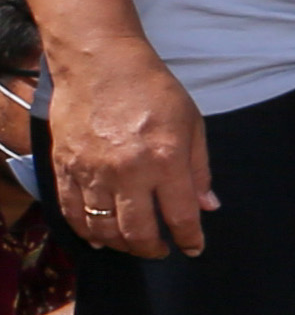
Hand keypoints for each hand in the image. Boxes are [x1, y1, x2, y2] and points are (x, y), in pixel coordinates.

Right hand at [52, 47, 212, 257]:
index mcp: (166, 161)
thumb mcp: (193, 125)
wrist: (100, 63)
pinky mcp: (65, 167)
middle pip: (138, 232)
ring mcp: (92, 171)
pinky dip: (85, 230)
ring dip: (120, 245)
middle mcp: (128, 172)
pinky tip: (98, 238)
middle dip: (153, 250)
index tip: (194, 249)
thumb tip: (209, 206)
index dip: (190, 239)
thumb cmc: (153, 89)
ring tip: (133, 244)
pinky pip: (72, 211)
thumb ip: (200, 170)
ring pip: (103, 228)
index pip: (181, 216)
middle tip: (161, 251)